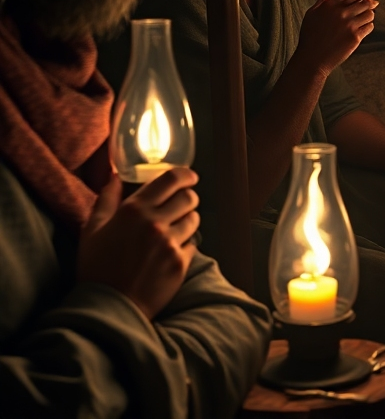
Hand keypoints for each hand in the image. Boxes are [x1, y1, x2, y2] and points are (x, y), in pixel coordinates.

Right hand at [77, 168, 199, 318]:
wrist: (107, 309)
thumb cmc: (97, 268)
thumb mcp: (92, 231)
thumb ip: (106, 200)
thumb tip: (115, 175)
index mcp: (134, 210)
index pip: (171, 179)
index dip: (185, 175)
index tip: (189, 177)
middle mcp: (155, 222)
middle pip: (189, 197)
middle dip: (187, 199)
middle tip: (180, 206)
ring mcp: (169, 243)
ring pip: (194, 220)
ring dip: (186, 222)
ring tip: (172, 232)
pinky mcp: (180, 262)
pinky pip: (192, 244)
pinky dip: (184, 246)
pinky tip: (169, 254)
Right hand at [296, 0, 376, 76]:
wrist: (312, 59)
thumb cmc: (311, 36)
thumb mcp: (312, 13)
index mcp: (330, 4)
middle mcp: (341, 12)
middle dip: (366, 1)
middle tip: (365, 4)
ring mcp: (349, 25)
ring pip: (370, 12)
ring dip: (368, 14)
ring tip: (361, 18)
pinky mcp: (355, 37)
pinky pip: (370, 26)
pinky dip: (368, 26)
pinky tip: (360, 28)